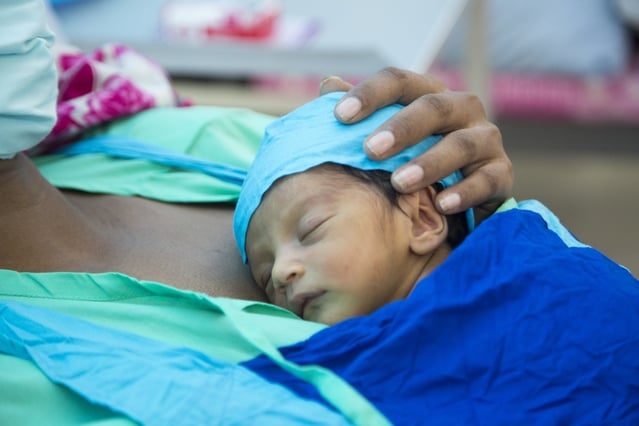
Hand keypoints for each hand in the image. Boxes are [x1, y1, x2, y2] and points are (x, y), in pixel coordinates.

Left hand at [319, 67, 512, 224]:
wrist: (455, 203)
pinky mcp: (501, 174)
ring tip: (399, 182)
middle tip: (370, 149)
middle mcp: (461, 110)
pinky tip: (442, 204)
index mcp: (429, 95)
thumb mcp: (385, 139)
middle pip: (434, 107)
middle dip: (401, 128)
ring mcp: (485, 140)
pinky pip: (487, 180)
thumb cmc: (411, 161)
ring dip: (430, 162)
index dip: (370, 94)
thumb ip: (361, 115)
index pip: (400, 82)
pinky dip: (465, 192)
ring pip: (462, 143)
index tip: (339, 115)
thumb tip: (329, 84)